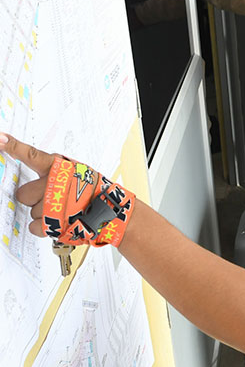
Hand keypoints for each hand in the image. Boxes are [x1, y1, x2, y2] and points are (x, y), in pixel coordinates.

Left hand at [0, 133, 136, 246]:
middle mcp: (53, 184)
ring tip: (64, 211)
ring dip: (44, 214)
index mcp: (59, 168)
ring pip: (31, 212)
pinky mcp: (50, 223)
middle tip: (53, 200)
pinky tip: (60, 221)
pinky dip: (45, 228)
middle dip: (34, 199)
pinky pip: (34, 226)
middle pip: (23, 194)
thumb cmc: (95, 192)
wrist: (111, 212)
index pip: (31, 155)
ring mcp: (51, 204)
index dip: (13, 147)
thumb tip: (39, 177)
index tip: (0, 139)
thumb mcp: (78, 174)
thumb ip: (56, 173)